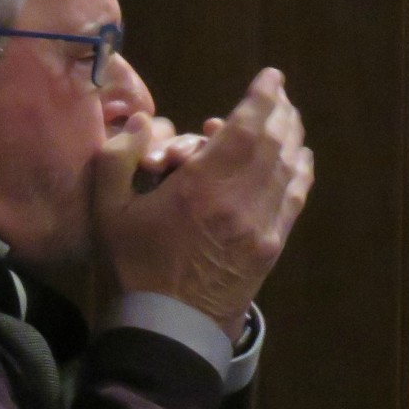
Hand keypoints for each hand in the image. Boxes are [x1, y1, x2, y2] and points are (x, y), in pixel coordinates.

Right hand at [93, 68, 313, 334]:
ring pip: (289, 167)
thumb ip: (118, 159)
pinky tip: (299, 159)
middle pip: (275, 142)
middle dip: (280, 112)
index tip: (269, 77)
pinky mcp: (270, 246)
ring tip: (287, 120)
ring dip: (292, 137)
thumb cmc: (132, 270)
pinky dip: (300, 171)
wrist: (167, 332)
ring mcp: (261, 225)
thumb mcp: (107, 213)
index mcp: (200, 188)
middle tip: (277, 95)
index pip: (246, 128)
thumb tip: (145, 121)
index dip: (262, 97)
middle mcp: (240, 201)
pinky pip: (295, 198)